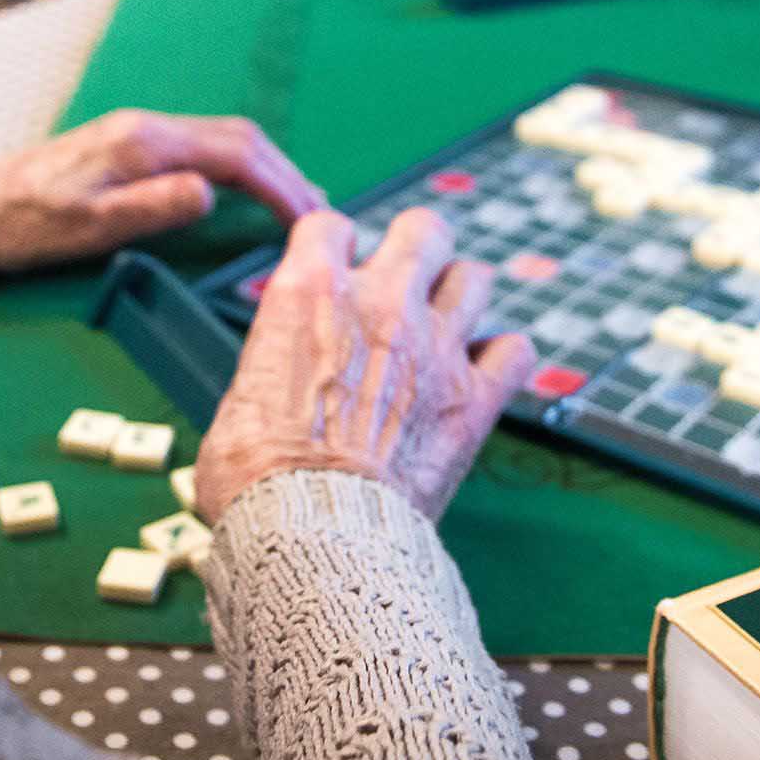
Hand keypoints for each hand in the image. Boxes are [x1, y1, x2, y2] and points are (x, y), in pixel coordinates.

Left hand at [0, 110, 325, 271]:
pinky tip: (246, 191)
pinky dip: (239, 167)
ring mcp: (140, 133)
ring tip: (295, 203)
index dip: (279, 185)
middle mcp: (149, 128)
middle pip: (239, 138)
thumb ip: (152, 207)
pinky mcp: (131, 146)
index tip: (308, 219)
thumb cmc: (28, 225)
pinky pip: (204, 148)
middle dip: (284, 173)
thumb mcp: (88, 227)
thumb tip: (210, 192)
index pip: (235, 154)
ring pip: (224, 139)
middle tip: (317, 214)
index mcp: (145, 143)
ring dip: (266, 168)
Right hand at [195, 208, 536, 524]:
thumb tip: (286, 369)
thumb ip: (281, 356)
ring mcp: (436, 346)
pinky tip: (480, 373)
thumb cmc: (258, 478)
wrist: (314, 535)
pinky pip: (515, 351)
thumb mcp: (243, 393)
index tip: (332, 272)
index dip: (331, 248)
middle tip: (405, 281)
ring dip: (460, 297)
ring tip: (444, 326)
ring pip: (477, 278)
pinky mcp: (473, 399)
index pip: (330, 224)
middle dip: (416, 248)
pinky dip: (501, 359)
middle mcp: (381, 302)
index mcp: (311, 292)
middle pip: (424, 229)